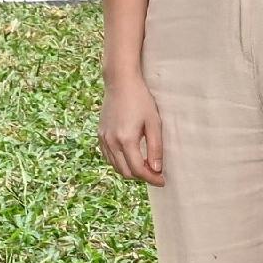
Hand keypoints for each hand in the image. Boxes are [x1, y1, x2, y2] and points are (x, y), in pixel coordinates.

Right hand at [98, 68, 166, 182]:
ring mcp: (103, 139)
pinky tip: (131, 156)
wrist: (120, 82)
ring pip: (116, 167)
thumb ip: (155, 147)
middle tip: (155, 173)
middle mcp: (111, 142)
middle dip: (141, 176)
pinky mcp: (100, 135)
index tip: (162, 181)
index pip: (138, 170)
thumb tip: (157, 169)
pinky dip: (120, 162)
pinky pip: (109, 157)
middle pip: (125, 172)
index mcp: (126, 139)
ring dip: (130, 170)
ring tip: (145, 165)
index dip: (152, 179)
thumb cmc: (140, 99)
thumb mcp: (154, 122)